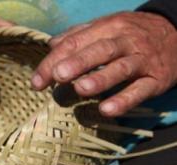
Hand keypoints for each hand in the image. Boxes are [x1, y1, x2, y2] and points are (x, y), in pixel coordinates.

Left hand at [31, 11, 176, 116]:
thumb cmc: (133, 35)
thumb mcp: (109, 27)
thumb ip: (79, 36)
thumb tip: (52, 45)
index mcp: (109, 27)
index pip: (77, 42)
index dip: (55, 61)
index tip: (36, 82)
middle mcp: (126, 42)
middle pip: (100, 50)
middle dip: (77, 63)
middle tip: (58, 76)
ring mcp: (142, 61)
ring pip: (121, 68)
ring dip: (101, 79)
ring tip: (80, 89)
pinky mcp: (156, 80)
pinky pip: (140, 90)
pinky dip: (124, 100)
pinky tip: (107, 110)